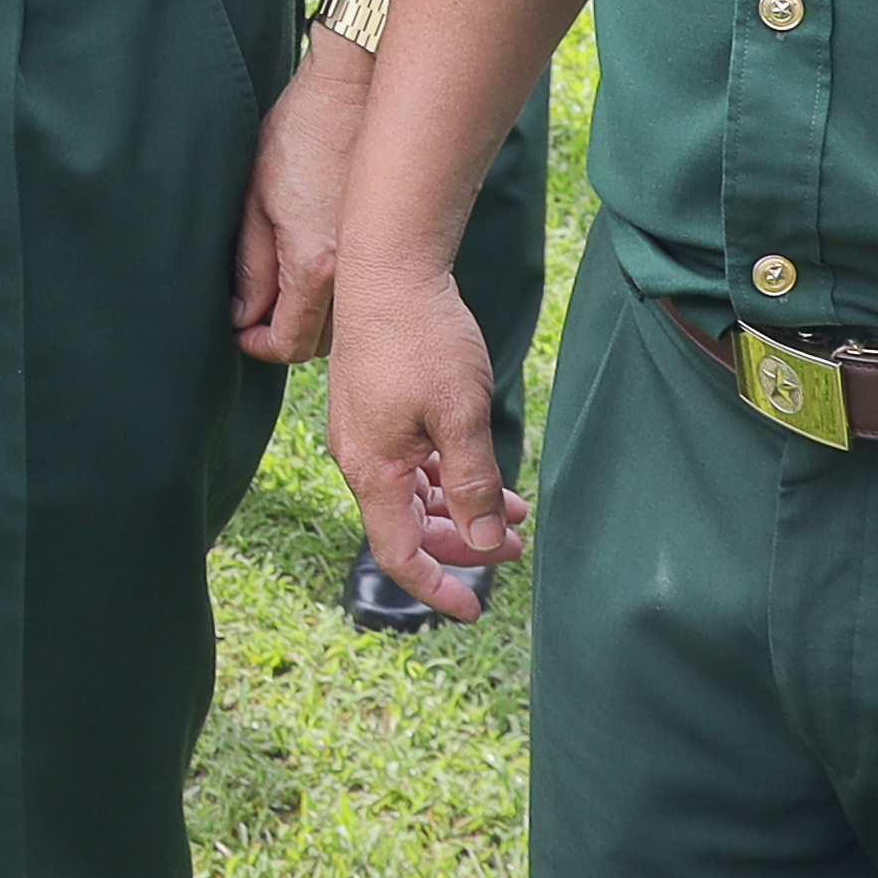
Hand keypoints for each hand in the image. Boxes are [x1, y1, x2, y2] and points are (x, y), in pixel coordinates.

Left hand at [233, 31, 371, 362]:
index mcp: (314, 263)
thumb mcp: (254, 198)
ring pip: (345, 324)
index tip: (236, 330)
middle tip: (254, 310)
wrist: (357, 90)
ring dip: (312, 320)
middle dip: (283, 335)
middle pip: (319, 344)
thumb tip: (243, 314)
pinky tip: (317, 268)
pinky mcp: (391, 241)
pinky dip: (340, 296)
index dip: (255, 345)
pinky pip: (364, 292)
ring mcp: (377, 258)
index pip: (288, 342)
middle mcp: (353, 272)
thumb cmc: (298, 133)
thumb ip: (250, 264)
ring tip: (281, 289)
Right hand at [323, 261, 522, 616]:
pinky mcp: (378, 408)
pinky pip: (411, 462)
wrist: (389, 267)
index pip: (398, 551)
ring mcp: (368, 431)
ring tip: (516, 511)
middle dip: (460, 546)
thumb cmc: (423, 339)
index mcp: (373, 468)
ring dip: (460, 509)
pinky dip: (448, 476)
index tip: (474, 610)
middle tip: (515, 550)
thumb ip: (472, 484)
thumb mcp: (461, 417)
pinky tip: (487, 470)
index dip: (436, 587)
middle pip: (406, 526)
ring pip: (413, 493)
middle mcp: (361, 456)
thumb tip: (486, 543)